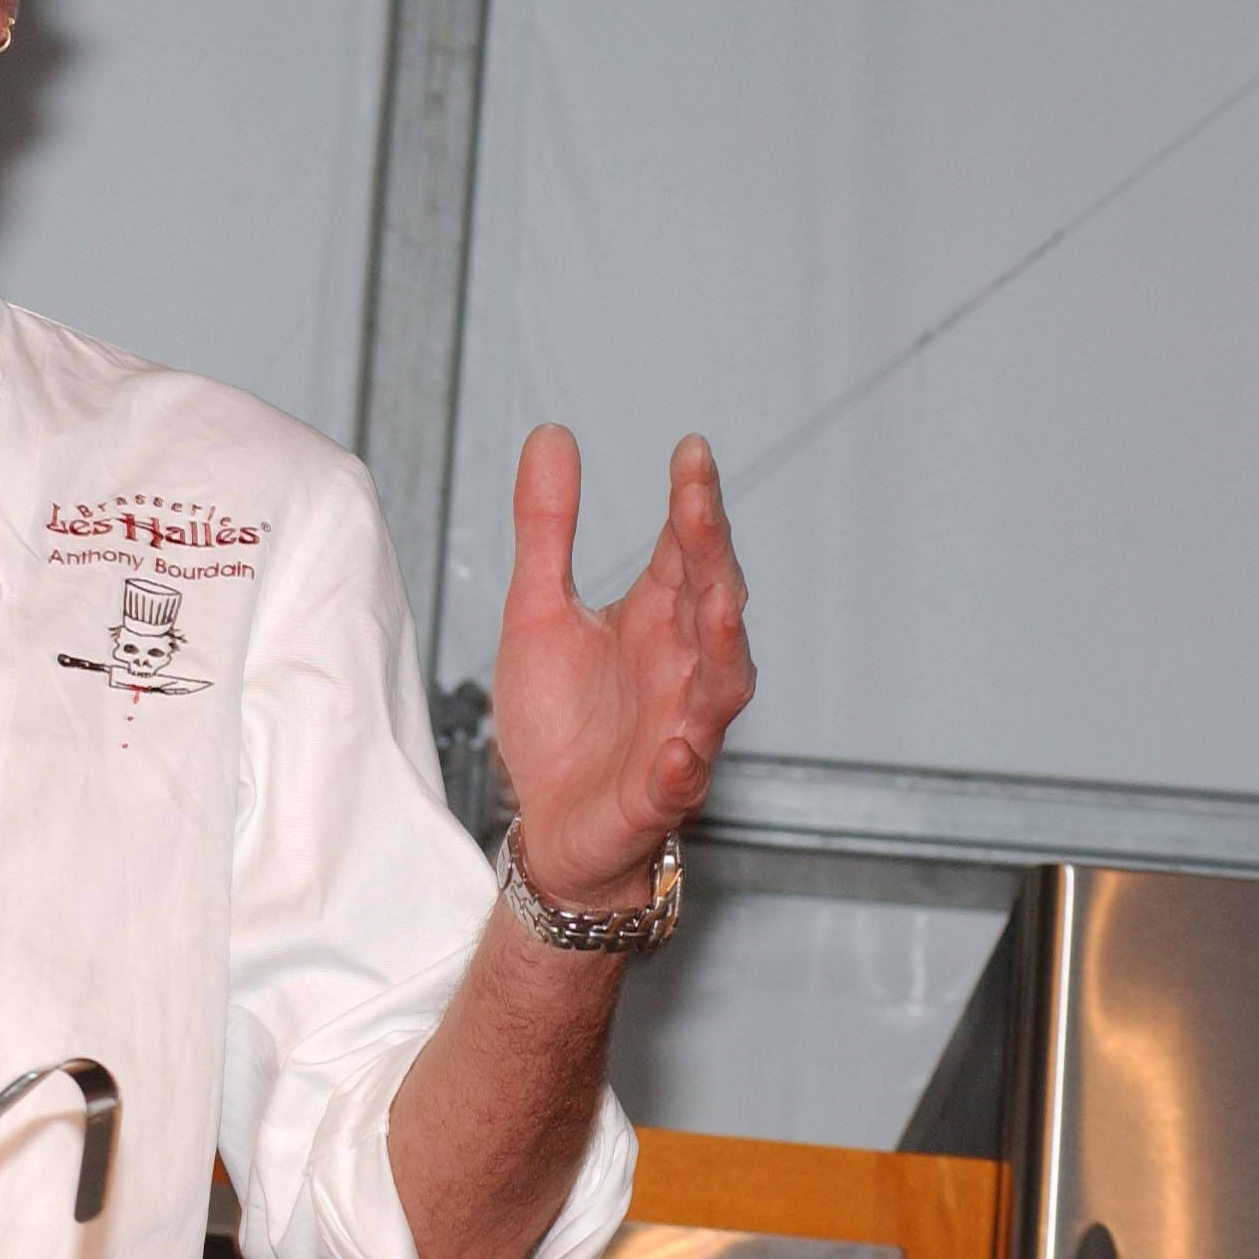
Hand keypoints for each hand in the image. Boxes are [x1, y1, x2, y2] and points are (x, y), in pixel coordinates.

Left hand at [487, 427, 752, 906]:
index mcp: (656, 617)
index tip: (690, 450)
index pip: (684, 549)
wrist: (553, 825)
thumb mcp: (536, 609)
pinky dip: (682, 763)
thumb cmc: (561, 719)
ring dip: (722, 644)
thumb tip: (552, 434)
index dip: (691, 501)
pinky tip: (678, 748)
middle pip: (711, 599)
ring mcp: (678, 729)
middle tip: (698, 500)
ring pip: (718, 684)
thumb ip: (547, 528)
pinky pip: (679, 779)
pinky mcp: (657, 792)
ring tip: (719, 602)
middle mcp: (682, 666)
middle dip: (709, 552)